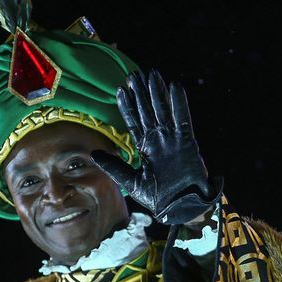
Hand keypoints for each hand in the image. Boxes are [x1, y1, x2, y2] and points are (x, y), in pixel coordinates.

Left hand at [90, 70, 221, 223]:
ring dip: (157, 92)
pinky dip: (179, 103)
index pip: (134, 121)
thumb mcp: (131, 182)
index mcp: (145, 148)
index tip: (120, 90)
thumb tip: (94, 153)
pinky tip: (174, 87)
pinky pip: (182, 118)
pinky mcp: (186, 141)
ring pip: (163, 110)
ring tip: (152, 74)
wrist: (181, 208)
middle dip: (141, 93)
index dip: (128, 106)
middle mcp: (158, 140)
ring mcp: (172, 139)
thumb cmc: (159, 198)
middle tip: (135, 74)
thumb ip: (114, 166)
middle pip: (148, 111)